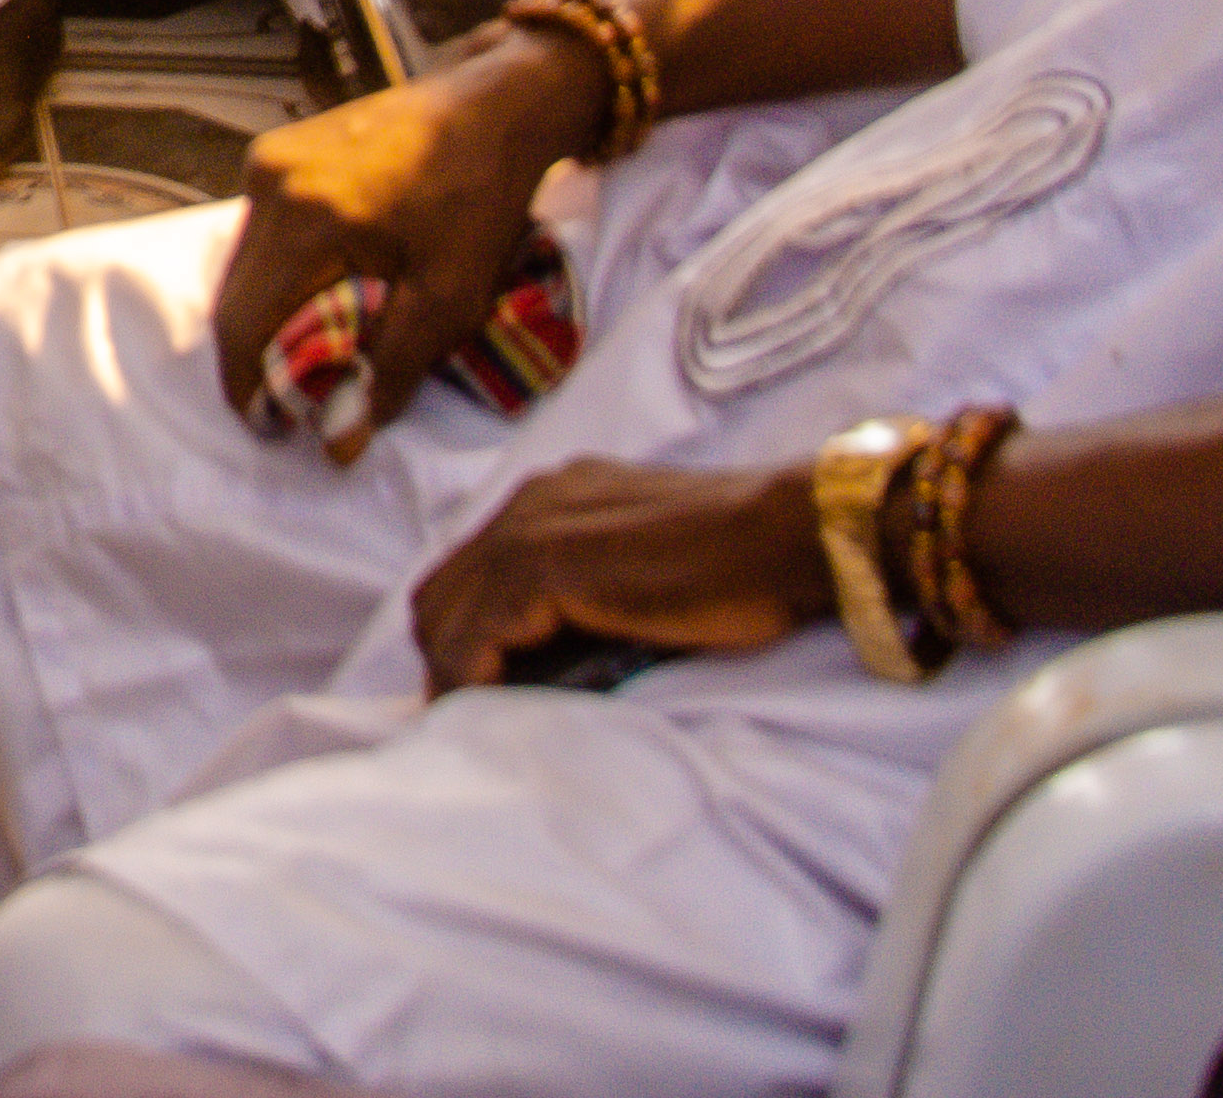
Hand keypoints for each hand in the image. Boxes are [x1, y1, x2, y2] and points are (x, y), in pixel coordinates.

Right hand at [200, 35, 603, 461]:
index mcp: (305, 217)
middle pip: (235, 293)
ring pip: (245, 261)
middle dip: (257, 353)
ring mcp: (271, 158)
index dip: (248, 384)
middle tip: (291, 400)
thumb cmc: (480, 198)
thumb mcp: (451, 296)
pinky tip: (321, 288)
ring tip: (309, 349)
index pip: (245, 320)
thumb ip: (393, 368)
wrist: (495, 106)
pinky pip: (263, 228)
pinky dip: (282, 269)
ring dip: (269, 310)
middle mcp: (271, 181)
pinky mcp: (283, 148)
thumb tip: (342, 440)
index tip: (270, 427)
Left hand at [408, 457, 825, 693]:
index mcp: (555, 499)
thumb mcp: (642, 573)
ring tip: (476, 725)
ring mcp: (529, 527)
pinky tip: (490, 714)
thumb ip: (591, 593)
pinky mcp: (539, 564)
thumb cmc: (740, 566)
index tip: (479, 690)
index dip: (465, 635)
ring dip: (453, 674)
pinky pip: (473, 637)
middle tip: (468, 717)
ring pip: (444, 614)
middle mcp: (531, 501)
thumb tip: (555, 657)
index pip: (471, 572)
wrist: (783, 535)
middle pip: (440, 592)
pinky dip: (471, 680)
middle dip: (445, 657)